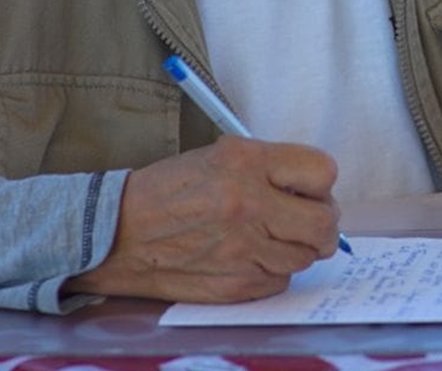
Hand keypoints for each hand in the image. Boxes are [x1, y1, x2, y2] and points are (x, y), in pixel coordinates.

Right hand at [65, 136, 342, 303]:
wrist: (116, 233)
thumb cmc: (169, 191)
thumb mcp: (220, 155)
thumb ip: (270, 167)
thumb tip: (314, 190)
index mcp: (246, 162)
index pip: (323, 172)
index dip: (320, 183)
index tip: (310, 189)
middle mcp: (248, 204)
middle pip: (325, 223)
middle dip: (323, 223)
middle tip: (307, 220)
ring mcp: (242, 248)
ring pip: (306, 256)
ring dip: (296, 248)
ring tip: (270, 237)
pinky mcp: (234, 284)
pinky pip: (279, 281)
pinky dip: (272, 271)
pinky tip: (249, 257)